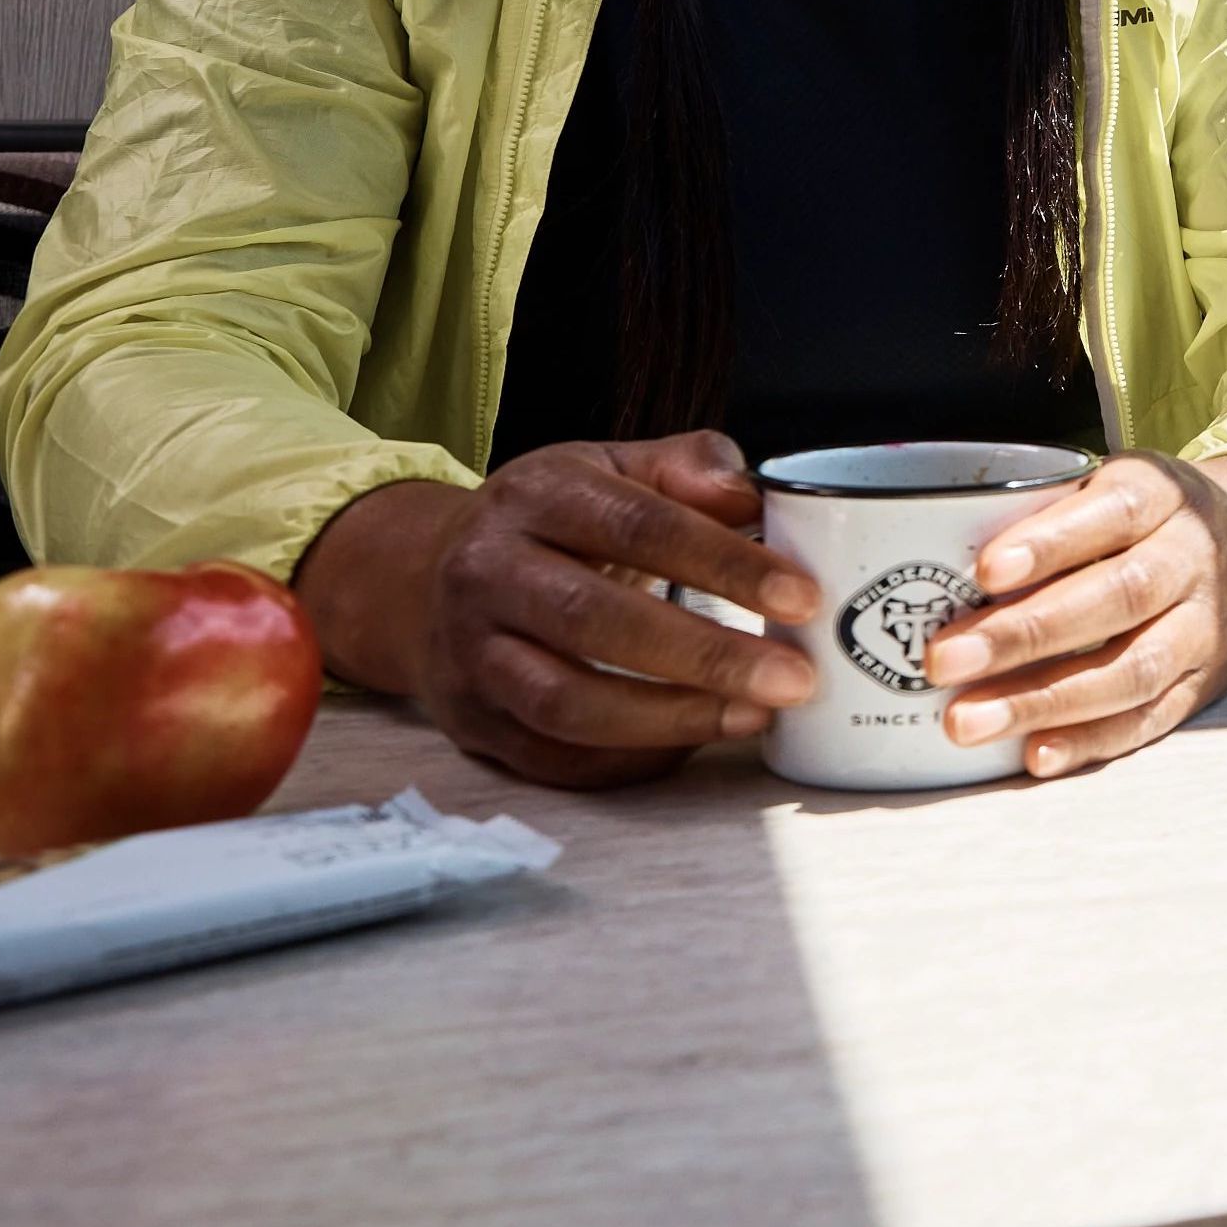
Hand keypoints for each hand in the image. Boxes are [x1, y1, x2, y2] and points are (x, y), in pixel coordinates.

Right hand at [296, 435, 818, 790]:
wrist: (426, 578)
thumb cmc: (551, 522)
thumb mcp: (611, 467)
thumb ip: (689, 467)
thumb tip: (751, 496)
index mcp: (534, 495)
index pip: (636, 525)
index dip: (723, 563)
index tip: (800, 597)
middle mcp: (488, 571)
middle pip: (595, 621)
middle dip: (706, 656)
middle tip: (793, 678)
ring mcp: (470, 653)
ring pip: (567, 702)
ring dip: (671, 719)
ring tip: (754, 716)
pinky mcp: (472, 720)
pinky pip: (555, 757)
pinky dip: (631, 760)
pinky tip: (693, 743)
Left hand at [922, 452, 1226, 779]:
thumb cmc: (1144, 516)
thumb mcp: (1109, 482)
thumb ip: (1041, 509)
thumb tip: (919, 544)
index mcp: (1161, 496)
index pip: (1112, 513)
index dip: (1049, 543)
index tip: (983, 571)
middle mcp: (1192, 560)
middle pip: (1117, 597)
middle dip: (1025, 634)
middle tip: (941, 660)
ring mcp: (1204, 629)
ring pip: (1130, 671)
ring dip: (1044, 701)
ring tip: (966, 722)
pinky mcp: (1202, 686)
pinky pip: (1147, 721)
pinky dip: (1088, 741)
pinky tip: (1033, 754)